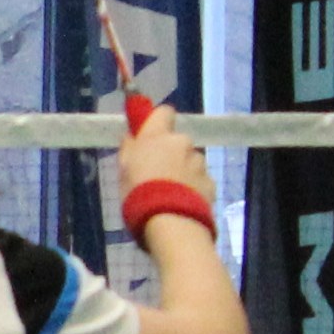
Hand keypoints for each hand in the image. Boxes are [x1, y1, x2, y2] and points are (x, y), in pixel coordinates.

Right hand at [116, 106, 213, 225]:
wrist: (169, 221)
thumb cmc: (138, 192)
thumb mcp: (123, 170)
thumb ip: (129, 149)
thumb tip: (131, 136)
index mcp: (159, 136)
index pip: (163, 112)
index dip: (156, 121)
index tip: (148, 135)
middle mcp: (183, 143)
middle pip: (177, 141)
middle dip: (170, 153)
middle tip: (156, 174)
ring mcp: (199, 163)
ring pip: (189, 161)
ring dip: (181, 171)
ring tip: (170, 193)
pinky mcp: (210, 182)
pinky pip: (199, 180)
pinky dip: (192, 188)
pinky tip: (181, 203)